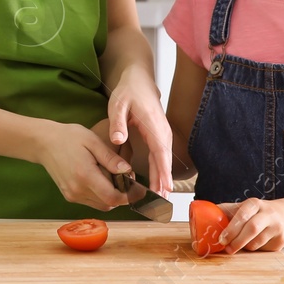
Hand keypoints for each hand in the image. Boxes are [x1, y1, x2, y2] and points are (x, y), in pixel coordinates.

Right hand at [36, 121, 134, 210]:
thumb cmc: (69, 137)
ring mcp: (72, 195)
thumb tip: (128, 171)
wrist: (44, 142)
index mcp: (85, 175)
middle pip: (108, 204)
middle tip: (125, 178)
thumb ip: (111, 158)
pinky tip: (99, 179)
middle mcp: (78, 189)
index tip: (138, 189)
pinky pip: (91, 202)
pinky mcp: (69, 196)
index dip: (129, 196)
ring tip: (110, 177)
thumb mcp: (92, 141)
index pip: (112, 197)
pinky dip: (100, 195)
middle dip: (121, 195)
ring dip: (111, 196)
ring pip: (101, 205)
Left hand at [104, 71, 174, 193]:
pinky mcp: (160, 137)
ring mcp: (163, 135)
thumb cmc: (129, 91)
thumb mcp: (118, 104)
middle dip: (164, 182)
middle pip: (165, 161)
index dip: (163, 172)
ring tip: (160, 200)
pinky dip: (160, 171)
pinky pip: (161, 157)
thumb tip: (117, 140)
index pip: (160, 153)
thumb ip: (117, 122)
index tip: (164, 189)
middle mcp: (163, 133)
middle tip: (160, 203)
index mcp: (154, 126)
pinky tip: (158, 184)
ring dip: (163, 179)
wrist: (139, 80)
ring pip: (164, 161)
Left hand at [219, 197, 283, 252]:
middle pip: (252, 228)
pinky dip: (255, 249)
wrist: (282, 216)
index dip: (231, 228)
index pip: (242, 215)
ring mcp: (277, 226)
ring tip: (239, 245)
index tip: (221, 239)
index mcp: (254, 204)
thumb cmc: (254, 213)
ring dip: (245, 247)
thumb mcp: (241, 208)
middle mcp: (268, 213)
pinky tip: (253, 244)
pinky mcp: (282, 240)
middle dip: (237, 241)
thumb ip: (224, 212)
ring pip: (257, 242)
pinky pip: (264, 249)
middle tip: (227, 249)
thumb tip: (199, 215)